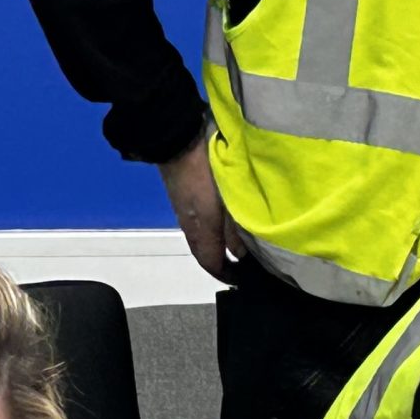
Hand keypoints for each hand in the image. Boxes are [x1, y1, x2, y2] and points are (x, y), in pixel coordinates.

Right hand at [158, 137, 240, 280]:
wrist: (176, 139)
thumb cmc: (205, 168)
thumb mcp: (227, 199)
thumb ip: (234, 227)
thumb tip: (240, 253)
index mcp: (200, 229)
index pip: (210, 263)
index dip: (225, 275)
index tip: (241, 279)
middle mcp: (189, 225)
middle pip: (204, 252)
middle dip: (221, 261)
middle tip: (243, 263)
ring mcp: (184, 211)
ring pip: (201, 237)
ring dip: (216, 245)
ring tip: (237, 243)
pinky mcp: (182, 197)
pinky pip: (198, 222)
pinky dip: (212, 229)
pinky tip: (224, 221)